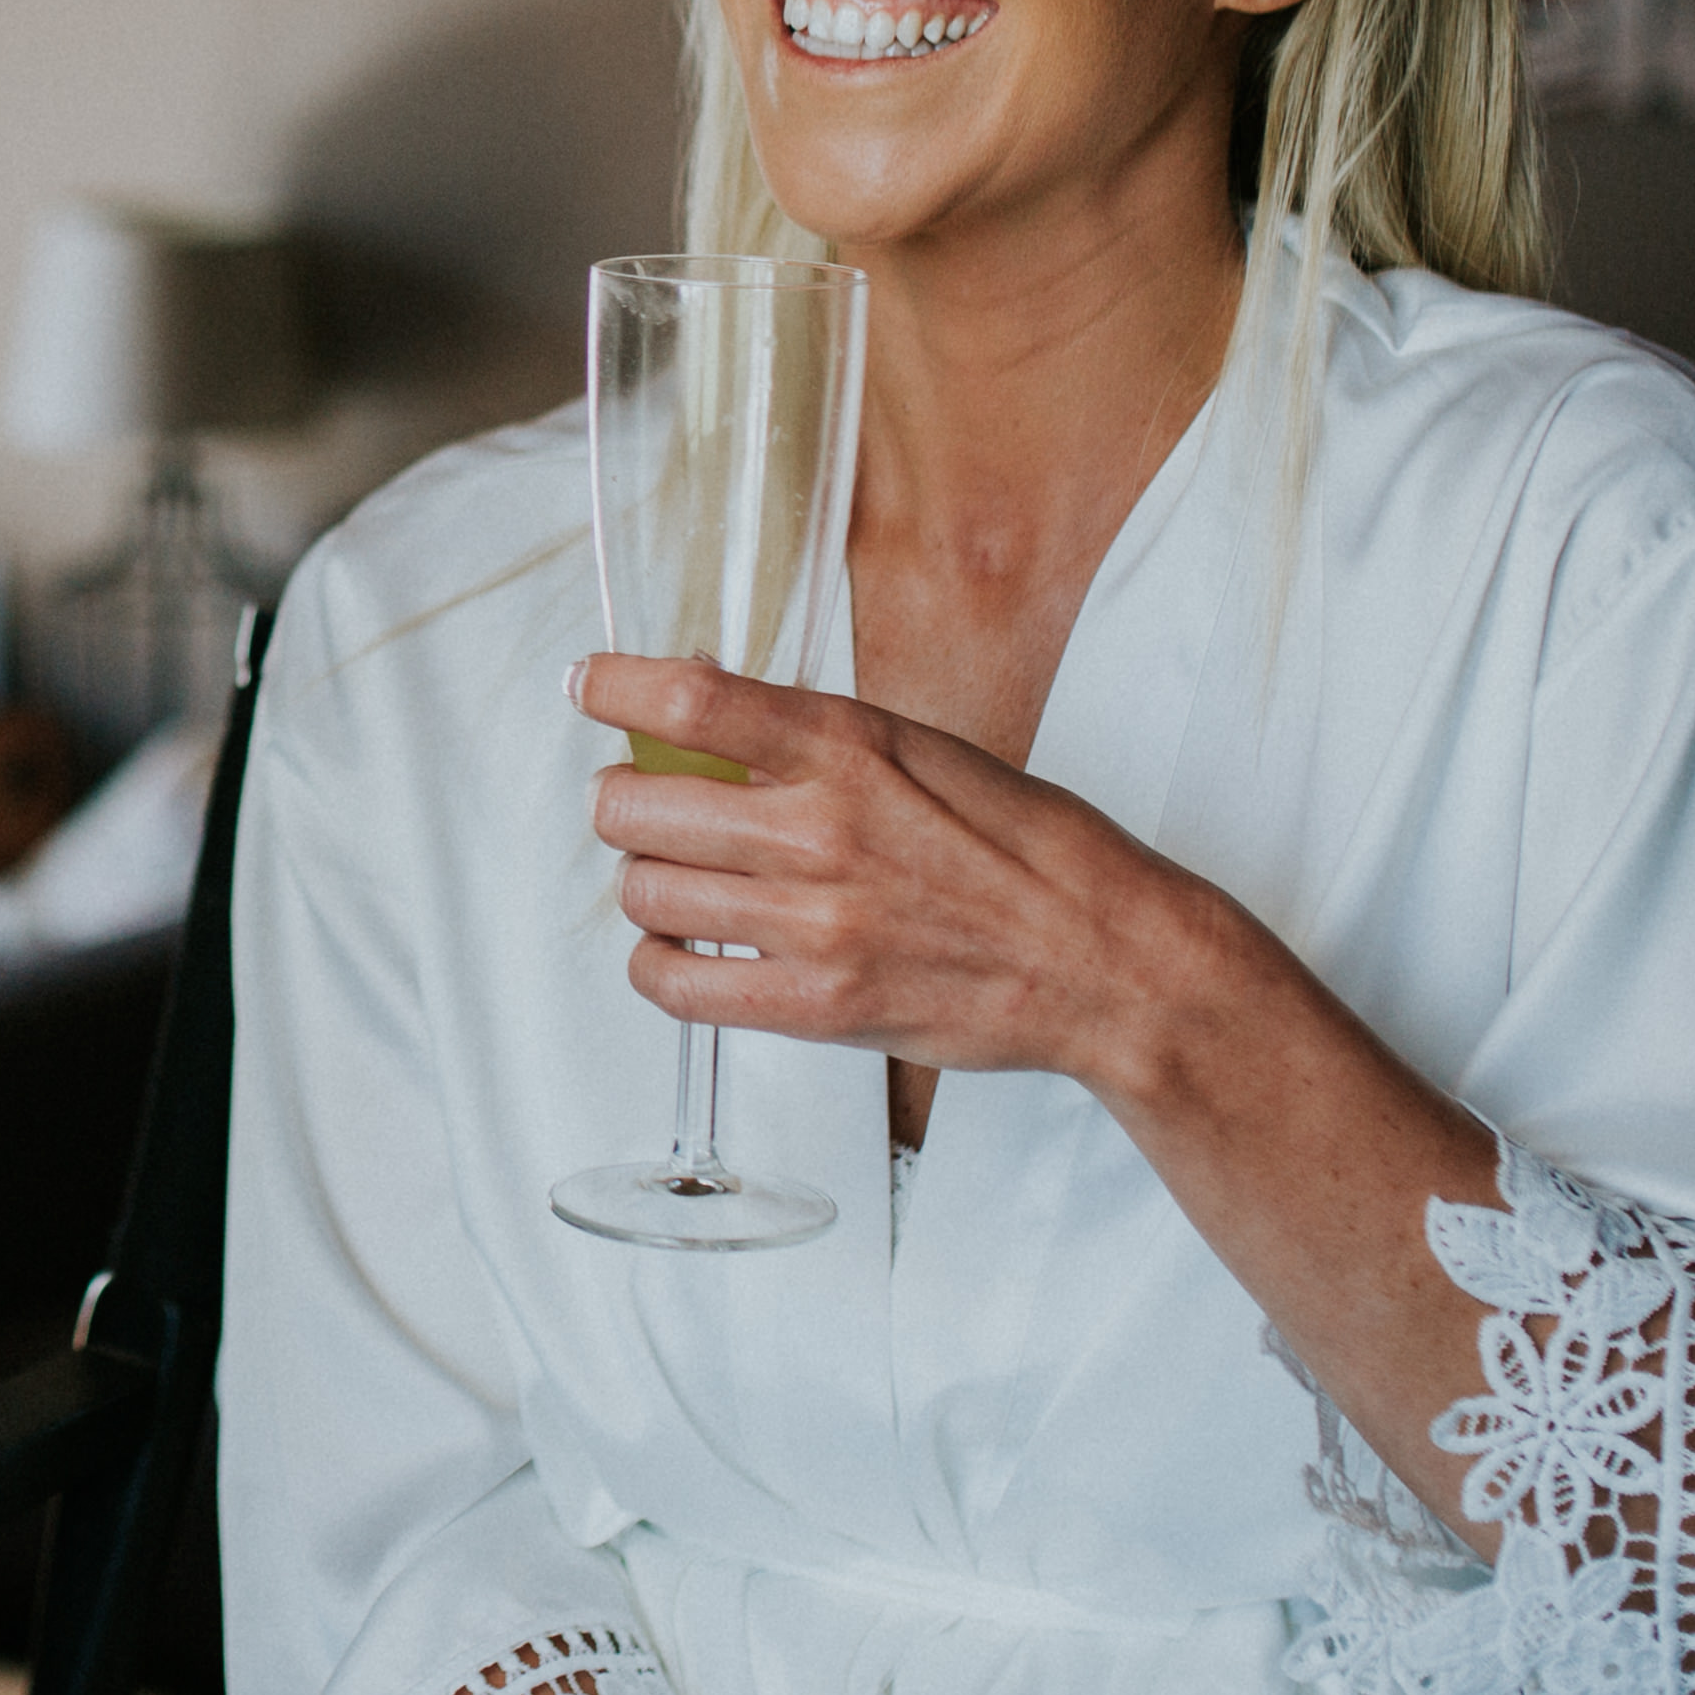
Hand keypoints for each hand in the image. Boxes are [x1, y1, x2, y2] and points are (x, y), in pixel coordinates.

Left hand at [570, 654, 1263, 1107]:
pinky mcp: (815, 1006)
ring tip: (676, 880)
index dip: (612, 688)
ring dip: (643, 882)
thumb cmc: (1029, 852)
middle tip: (641, 805)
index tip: (588, 687)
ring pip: (643, 894)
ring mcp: (814, 923)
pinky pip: (673, 984)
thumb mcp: (926, 751)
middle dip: (621, 801)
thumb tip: (706, 712)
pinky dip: (657, 963)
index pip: (687, 699)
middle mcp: (821, 829)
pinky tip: (685, 949)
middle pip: (634, 806)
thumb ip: (817, 738)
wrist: (1106, 961)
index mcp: (851, 746)